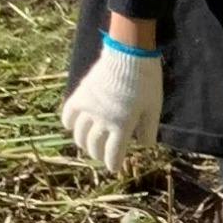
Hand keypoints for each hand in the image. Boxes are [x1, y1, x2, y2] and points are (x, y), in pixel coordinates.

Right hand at [61, 39, 163, 177]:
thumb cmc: (146, 81)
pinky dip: (68, 123)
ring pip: (80, 134)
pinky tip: (72, 127)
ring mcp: (89, 108)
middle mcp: (102, 120)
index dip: (113, 164)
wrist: (129, 54)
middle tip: (102, 156)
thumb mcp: (154, 107)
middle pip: (95, 145)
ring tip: (87, 145)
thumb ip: (149, 129)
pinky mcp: (80, 95)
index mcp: (122, 125)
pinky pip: (68, 114)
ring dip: (83, 143)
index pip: (113, 153)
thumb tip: (145, 146)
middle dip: (98, 154)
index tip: (114, 168)